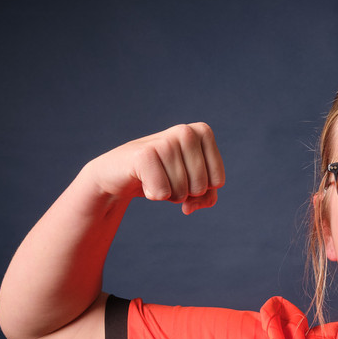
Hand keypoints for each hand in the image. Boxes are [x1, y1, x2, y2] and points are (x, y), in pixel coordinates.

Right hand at [81, 123, 224, 214]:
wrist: (120, 173)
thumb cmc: (162, 176)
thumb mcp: (192, 187)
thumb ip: (207, 198)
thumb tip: (189, 206)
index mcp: (202, 132)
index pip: (217, 181)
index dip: (201, 188)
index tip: (183, 174)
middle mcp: (186, 131)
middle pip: (201, 187)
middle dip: (184, 192)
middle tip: (165, 176)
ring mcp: (165, 141)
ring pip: (182, 191)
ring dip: (167, 194)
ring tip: (154, 177)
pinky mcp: (145, 155)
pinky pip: (163, 193)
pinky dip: (153, 195)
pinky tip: (143, 180)